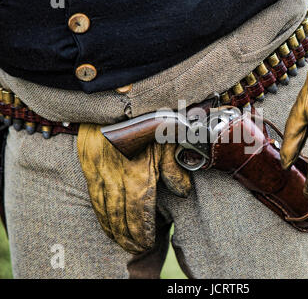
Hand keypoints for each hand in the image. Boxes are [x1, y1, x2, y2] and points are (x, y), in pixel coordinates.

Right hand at [77, 124, 190, 253]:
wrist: (118, 95)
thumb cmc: (148, 115)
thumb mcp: (168, 139)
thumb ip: (173, 168)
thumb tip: (183, 192)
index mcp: (138, 174)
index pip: (139, 213)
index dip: (143, 230)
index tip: (147, 242)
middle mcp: (116, 178)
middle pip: (120, 216)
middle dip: (127, 235)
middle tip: (134, 248)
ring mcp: (99, 171)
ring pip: (104, 208)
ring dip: (111, 227)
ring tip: (119, 240)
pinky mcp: (88, 162)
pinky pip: (92, 193)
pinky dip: (98, 210)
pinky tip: (103, 218)